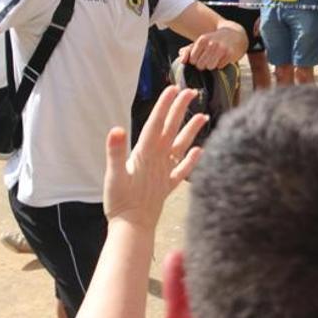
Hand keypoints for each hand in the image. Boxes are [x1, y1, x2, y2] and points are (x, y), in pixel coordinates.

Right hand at [103, 86, 205, 229]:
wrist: (132, 229)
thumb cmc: (119, 202)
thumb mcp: (113, 175)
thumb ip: (115, 152)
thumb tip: (116, 129)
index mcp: (144, 154)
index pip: (156, 124)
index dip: (164, 105)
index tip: (172, 88)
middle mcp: (158, 161)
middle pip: (171, 130)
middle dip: (180, 109)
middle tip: (190, 91)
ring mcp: (165, 173)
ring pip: (181, 147)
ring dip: (192, 131)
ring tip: (204, 116)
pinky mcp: (167, 186)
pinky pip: (182, 171)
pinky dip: (192, 160)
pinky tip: (200, 151)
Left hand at [179, 24, 245, 69]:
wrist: (234, 34)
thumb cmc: (213, 40)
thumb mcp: (200, 42)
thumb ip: (187, 51)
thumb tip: (182, 61)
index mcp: (202, 40)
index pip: (192, 60)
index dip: (195, 61)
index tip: (200, 57)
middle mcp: (212, 43)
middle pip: (201, 65)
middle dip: (203, 64)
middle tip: (208, 59)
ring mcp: (222, 48)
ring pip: (210, 67)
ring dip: (212, 65)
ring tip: (214, 59)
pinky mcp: (230, 54)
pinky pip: (220, 67)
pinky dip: (220, 65)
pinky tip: (222, 58)